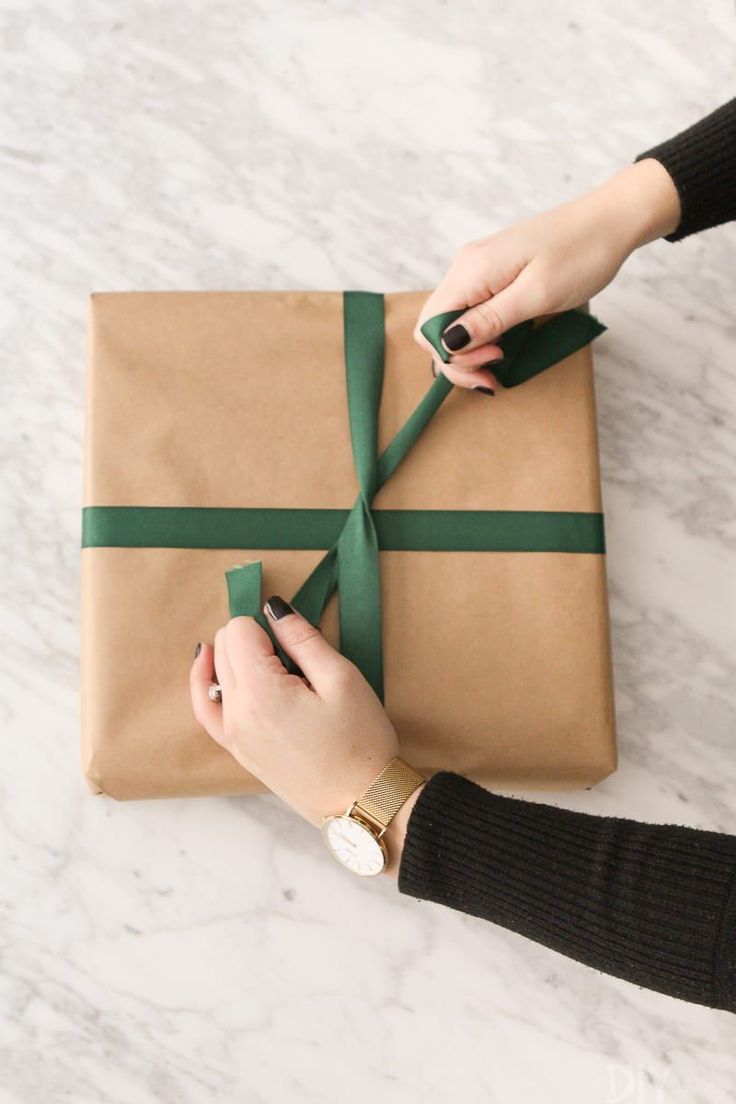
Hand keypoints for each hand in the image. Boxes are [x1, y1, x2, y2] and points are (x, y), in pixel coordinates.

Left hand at [190, 596, 422, 873]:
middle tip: (294, 657)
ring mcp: (232, 735)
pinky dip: (208, 684)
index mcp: (261, 691)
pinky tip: (213, 669)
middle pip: (222, 647)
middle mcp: (236, 712)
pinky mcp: (237, 750)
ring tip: (266, 658)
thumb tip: (273, 608)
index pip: (238, 630)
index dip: (268, 625)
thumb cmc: (360, 741)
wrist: (362, 803)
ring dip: (234, 657)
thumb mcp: (342, 679)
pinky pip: (206, 709)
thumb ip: (303, 638)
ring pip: (213, 673)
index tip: (296, 642)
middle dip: (252, 638)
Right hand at [414, 158, 680, 391]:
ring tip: (502, 361)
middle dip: (459, 359)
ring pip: (453, 323)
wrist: (610, 220)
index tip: (493, 361)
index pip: (429, 326)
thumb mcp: (536, 294)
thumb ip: (489, 319)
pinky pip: (472, 312)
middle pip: (436, 327)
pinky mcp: (493, 275)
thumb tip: (448, 343)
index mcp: (471, 271)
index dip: (452, 356)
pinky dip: (482, 335)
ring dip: (471, 351)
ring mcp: (478, 271)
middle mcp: (466, 269)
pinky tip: (504, 344)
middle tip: (496, 372)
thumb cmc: (581, 254)